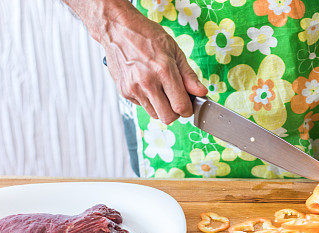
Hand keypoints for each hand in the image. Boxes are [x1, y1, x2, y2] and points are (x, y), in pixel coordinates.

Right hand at [97, 3, 206, 122]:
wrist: (117, 28)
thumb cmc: (146, 35)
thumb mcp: (174, 50)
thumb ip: (188, 75)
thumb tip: (201, 92)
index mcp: (163, 70)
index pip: (181, 106)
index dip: (188, 109)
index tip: (188, 104)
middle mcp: (147, 82)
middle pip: (167, 117)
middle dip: (175, 112)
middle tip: (175, 100)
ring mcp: (133, 88)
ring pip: (154, 114)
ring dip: (161, 107)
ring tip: (160, 88)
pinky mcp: (124, 91)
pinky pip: (141, 106)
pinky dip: (147, 100)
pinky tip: (146, 84)